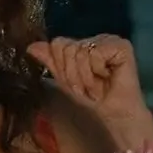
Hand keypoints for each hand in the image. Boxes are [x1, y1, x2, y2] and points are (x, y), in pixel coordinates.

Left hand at [26, 35, 145, 120]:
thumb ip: (51, 62)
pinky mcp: (122, 46)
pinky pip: (95, 53)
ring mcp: (110, 40)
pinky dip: (97, 71)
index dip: (62, 68)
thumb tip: (30, 46)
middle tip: (86, 88)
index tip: (74, 85)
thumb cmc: (92, 98)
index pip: (58, 44)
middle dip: (73, 74)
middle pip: (67, 48)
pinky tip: (108, 78)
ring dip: (85, 77)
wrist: (113, 114)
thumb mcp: (65, 80)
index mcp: (84, 43)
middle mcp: (97, 38)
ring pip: (80, 51)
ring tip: (96, 87)